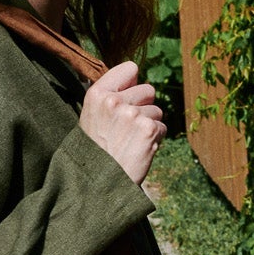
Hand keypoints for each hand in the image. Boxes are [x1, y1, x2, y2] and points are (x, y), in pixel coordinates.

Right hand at [79, 61, 165, 183]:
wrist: (97, 185)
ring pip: (156, 111)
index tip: (125, 99)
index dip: (132, 84)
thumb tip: (132, 73)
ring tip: (130, 142)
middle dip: (143, 107)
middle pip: (148, 90)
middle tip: (126, 129)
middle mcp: (115, 101)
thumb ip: (109, 95)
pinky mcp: (149, 130)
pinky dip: (154, 140)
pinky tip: (138, 150)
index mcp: (97, 94)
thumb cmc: (95, 152)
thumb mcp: (91, 117)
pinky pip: (162, 127)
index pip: (130, 69)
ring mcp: (133, 115)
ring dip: (149, 125)